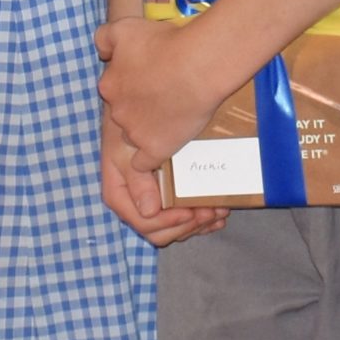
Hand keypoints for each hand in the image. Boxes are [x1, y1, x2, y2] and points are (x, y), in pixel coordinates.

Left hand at [95, 13, 218, 171]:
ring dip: (146, 129)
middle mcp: (117, 111)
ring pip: (133, 136)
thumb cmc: (165, 42)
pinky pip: (144, 162)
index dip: (132, 82)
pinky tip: (163, 145)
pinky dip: (150, 157)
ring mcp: (134, 133)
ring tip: (170, 116)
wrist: (197, 65)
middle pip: (123, 112)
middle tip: (164, 93)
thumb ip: (105, 37)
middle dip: (139, 105)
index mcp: (110, 84)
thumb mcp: (126, 27)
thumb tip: (101, 52)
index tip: (151, 76)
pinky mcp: (154, 149)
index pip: (114, 89)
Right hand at [101, 116, 226, 245]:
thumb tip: (149, 212)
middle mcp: (134, 201)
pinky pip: (181, 215)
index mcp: (120, 194)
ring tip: (219, 213)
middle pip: (157, 230)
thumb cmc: (130, 126)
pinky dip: (200, 219)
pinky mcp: (166, 193)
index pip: (141, 220)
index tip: (189, 213)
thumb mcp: (127, 150)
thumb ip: (137, 181)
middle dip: (185, 227)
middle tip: (210, 213)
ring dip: (197, 224)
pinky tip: (217, 216)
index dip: (165, 222)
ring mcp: (151, 198)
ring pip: (172, 227)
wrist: (137, 109)